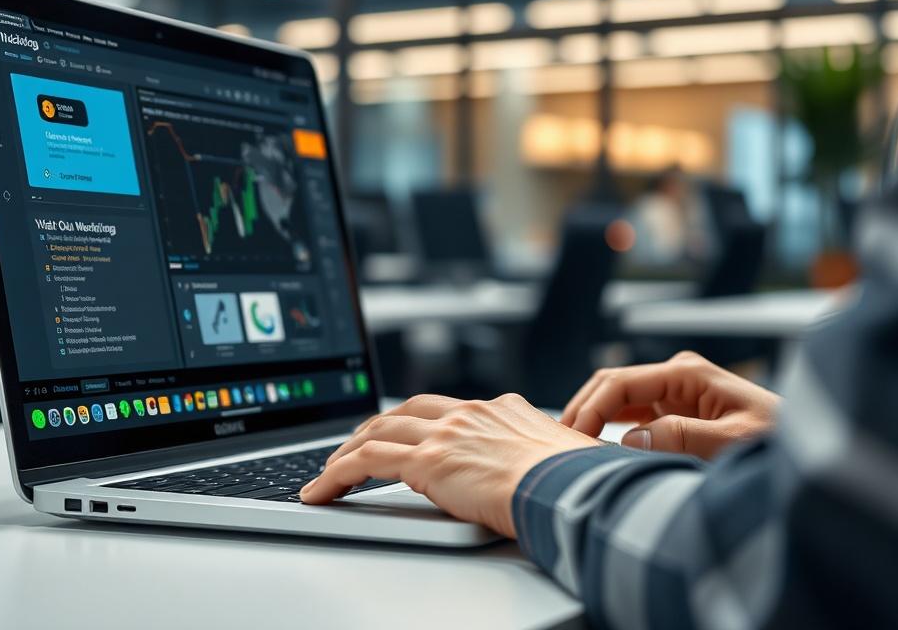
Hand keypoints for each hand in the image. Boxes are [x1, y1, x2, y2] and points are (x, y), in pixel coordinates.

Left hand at [301, 393, 600, 537]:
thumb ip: (537, 456)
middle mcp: (469, 412)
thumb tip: (545, 471)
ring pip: (378, 432)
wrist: (570, 486)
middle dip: (376, 427)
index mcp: (500, 408)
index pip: (445, 407)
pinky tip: (321, 490)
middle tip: (356, 444)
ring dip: (348, 451)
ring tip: (329, 470)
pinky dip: (336, 474)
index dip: (416, 419)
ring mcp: (445, 433)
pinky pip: (365, 461)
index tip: (404, 430)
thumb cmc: (576, 480)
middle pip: (405, 411)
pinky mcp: (426, 460)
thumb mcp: (559, 456)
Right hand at [561, 352, 780, 459]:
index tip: (571, 436)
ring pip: (617, 399)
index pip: (620, 381)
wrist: (807, 450)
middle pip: (611, 385)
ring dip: (593, 419)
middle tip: (557, 442)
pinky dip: (609, 429)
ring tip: (568, 446)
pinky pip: (631, 415)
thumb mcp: (734, 442)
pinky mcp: (676, 412)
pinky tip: (595, 448)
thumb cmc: (779, 442)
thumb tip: (629, 439)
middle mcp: (676, 376)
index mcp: (687, 372)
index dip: (590, 407)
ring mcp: (674, 393)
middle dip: (583, 410)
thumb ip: (683, 436)